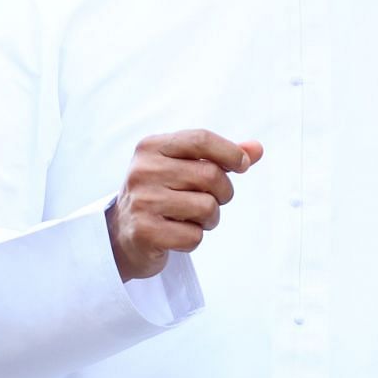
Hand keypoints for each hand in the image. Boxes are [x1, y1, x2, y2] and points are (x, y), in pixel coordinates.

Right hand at [106, 130, 262, 281]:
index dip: (230, 152)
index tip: (241, 165)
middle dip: (223, 192)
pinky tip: (176, 234)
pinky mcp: (145, 231)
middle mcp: (143, 170)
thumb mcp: (182, 168)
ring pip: (207, 207)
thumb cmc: (160, 195)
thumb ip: (218, 157)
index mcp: (151, 147)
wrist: (122, 233)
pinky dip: (193, 239)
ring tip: (192, 218)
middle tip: (212, 200)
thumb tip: (256, 149)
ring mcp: (142, 201)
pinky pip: (193, 236)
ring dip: (209, 219)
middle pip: (210, 175)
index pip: (200, 139)